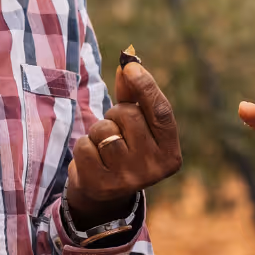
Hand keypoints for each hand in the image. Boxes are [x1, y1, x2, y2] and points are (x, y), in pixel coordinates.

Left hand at [66, 59, 181, 228]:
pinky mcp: (101, 185)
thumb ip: (133, 94)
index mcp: (170, 153)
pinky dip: (84, 146)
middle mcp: (154, 168)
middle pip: (129, 116)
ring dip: (98, 130)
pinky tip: (91, 158)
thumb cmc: (123, 146)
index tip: (130, 66)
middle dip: (115, 113)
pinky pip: (85, 146)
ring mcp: (128, 179)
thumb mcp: (134, 122)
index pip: (161, 111)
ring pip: (105, 130)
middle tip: (115, 127)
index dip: (146, 85)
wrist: (103, 193)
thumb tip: (129, 61)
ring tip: (102, 144)